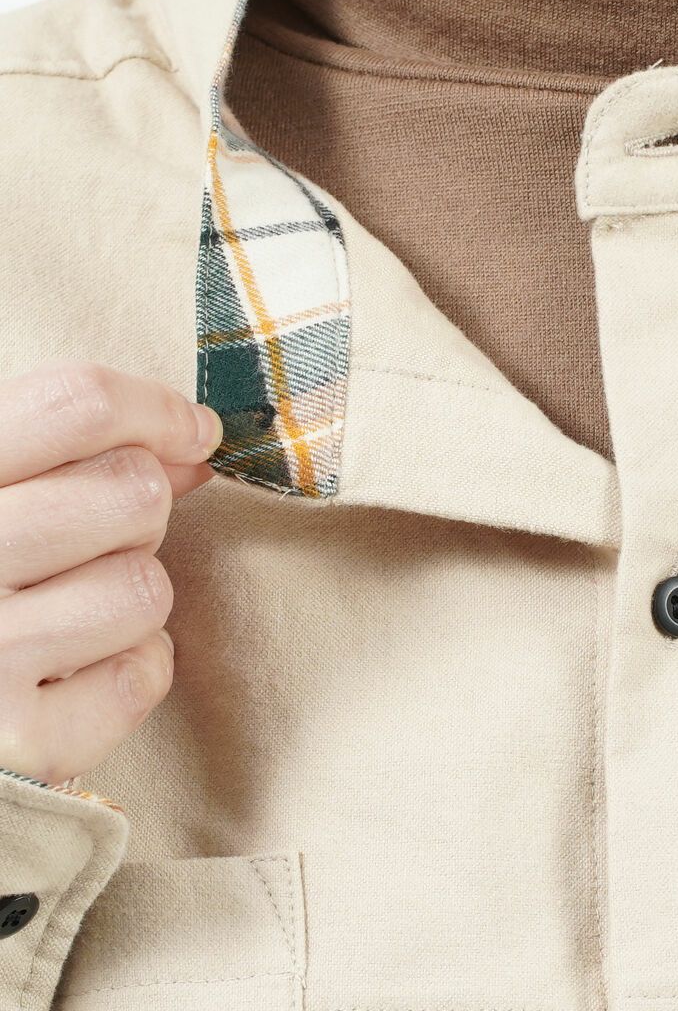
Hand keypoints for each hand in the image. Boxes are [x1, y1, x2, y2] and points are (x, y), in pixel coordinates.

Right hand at [0, 361, 222, 784]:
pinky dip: (129, 672)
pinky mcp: (18, 740)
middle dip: (136, 515)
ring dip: (130, 597)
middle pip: (134, 490)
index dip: (156, 410)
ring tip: (67, 615)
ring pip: (147, 584)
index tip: (194, 432)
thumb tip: (192, 441)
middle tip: (87, 544)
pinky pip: (142, 674)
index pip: (76, 403)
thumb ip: (71, 458)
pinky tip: (72, 676)